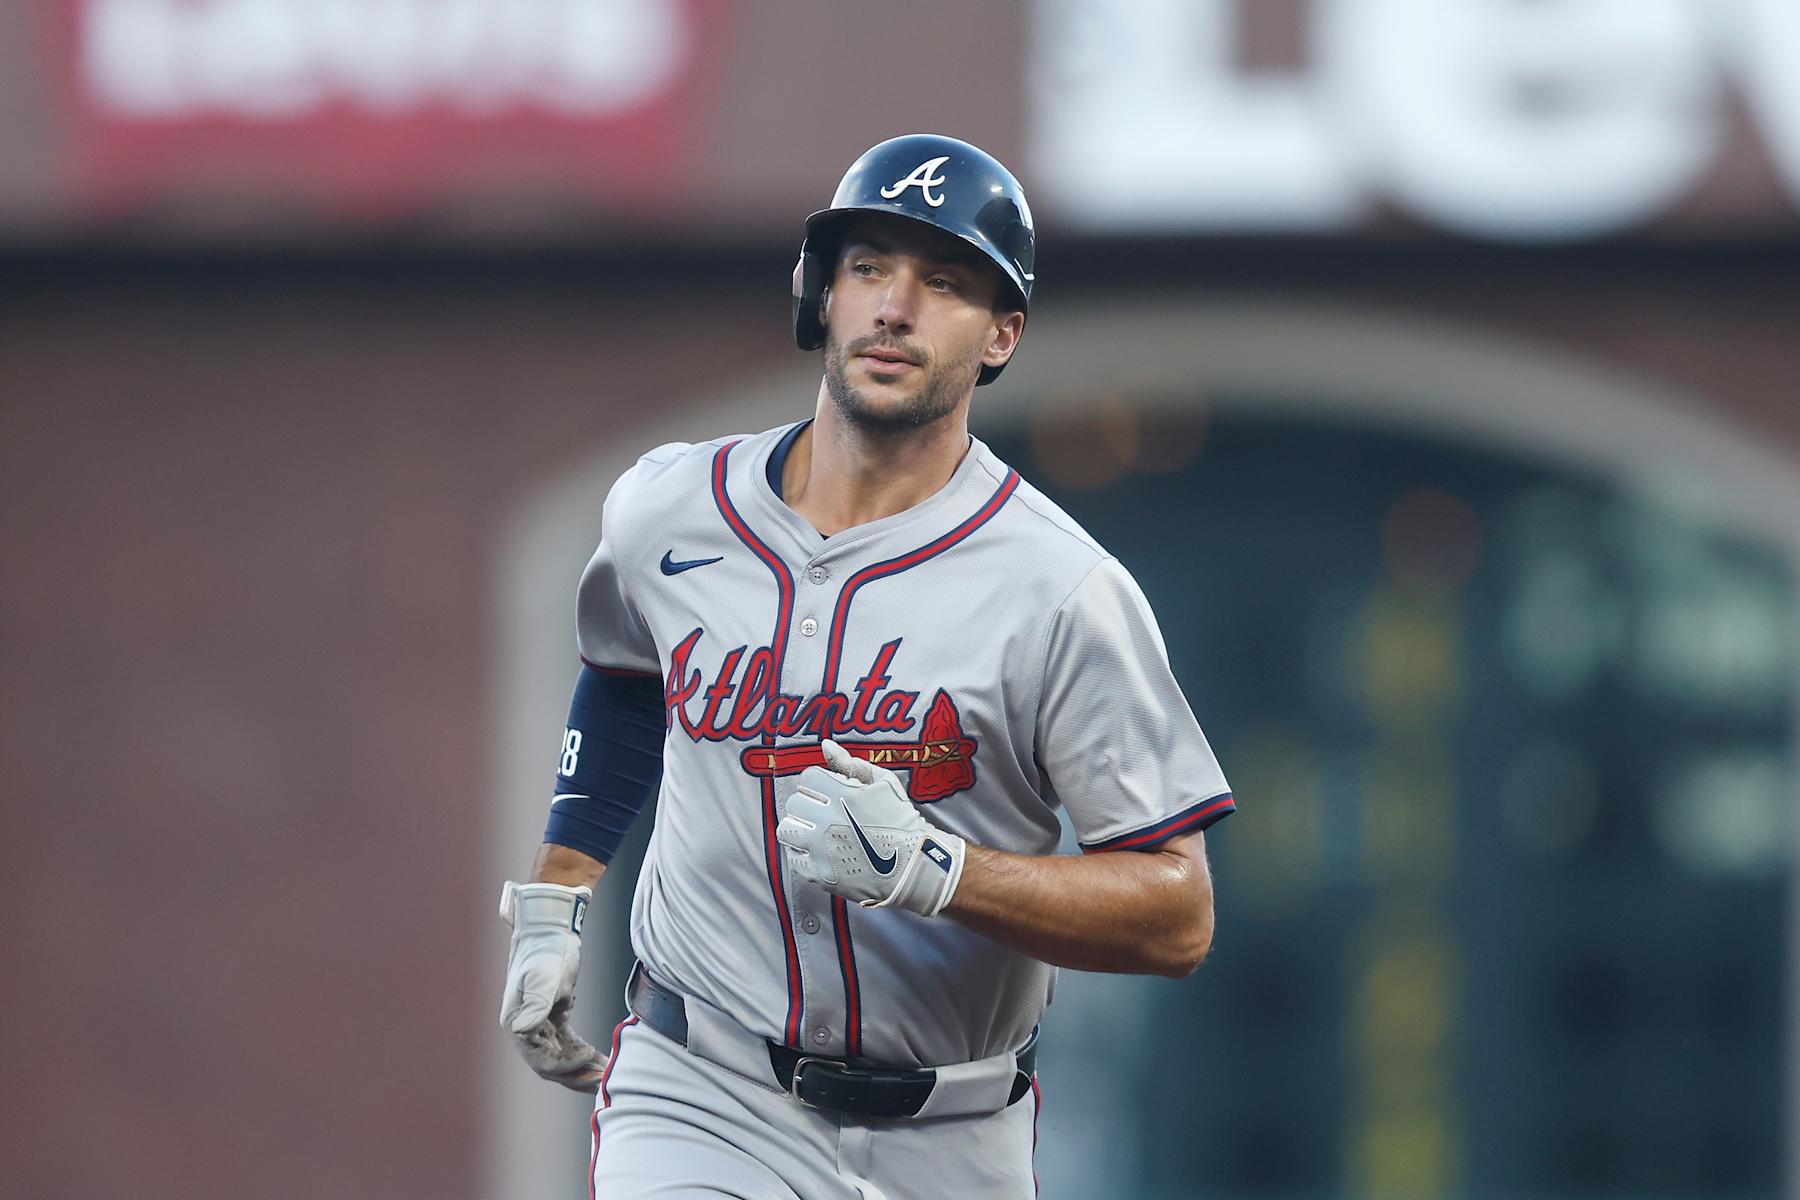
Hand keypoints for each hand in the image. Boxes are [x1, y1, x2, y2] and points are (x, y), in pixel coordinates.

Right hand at [498, 881, 607, 1091]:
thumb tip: (522, 1031)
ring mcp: (539, 1025)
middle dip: (578, 1075)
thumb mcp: (544, 978)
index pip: (541, 1060)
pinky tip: (602, 1060)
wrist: (551, 929)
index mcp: (517, 1023)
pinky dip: (584, 1054)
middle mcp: (525, 1029)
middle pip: (551, 1066)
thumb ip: (535, 1005)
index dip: (567, 1065)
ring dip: (582, 1070)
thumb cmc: (547, 951)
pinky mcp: (554, 1018)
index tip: (592, 1057)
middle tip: (604, 1080)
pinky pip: (568, 1045)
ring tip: (606, 1077)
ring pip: (561, 1059)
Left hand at [775, 739, 966, 917]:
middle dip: (809, 804)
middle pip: (795, 802)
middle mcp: (827, 820)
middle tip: (825, 812)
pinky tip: (818, 852)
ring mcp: (821, 848)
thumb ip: (851, 763)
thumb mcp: (884, 783)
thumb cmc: (901, 821)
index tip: (830, 792)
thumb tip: (825, 745)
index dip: (819, 782)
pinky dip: (802, 853)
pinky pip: (793, 858)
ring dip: (799, 827)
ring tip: (815, 832)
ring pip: (786, 829)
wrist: (913, 866)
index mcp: (842, 794)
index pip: (808, 777)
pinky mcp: (819, 873)